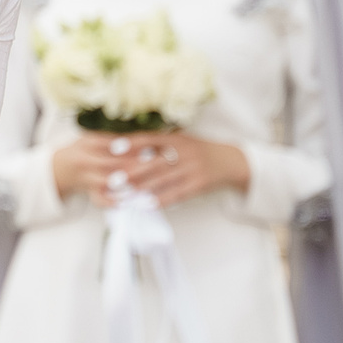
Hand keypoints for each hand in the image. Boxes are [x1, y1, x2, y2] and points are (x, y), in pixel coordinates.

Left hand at [52, 130, 248, 208]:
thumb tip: (128, 146)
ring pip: (163, 179)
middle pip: (154, 161)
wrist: (229, 161)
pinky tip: (147, 204)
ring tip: (125, 195)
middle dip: (132, 171)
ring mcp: (192, 168)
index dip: (132, 143)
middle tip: (113, 179)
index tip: (113, 149)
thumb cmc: (198, 151)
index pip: (151, 139)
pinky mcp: (199, 184)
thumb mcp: (182, 140)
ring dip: (143, 188)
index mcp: (177, 138)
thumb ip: (159, 143)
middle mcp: (184, 151)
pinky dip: (161, 199)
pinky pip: (177, 193)